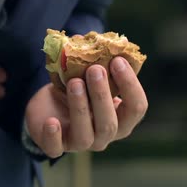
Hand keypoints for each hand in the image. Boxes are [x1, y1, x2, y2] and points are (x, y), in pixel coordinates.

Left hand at [25, 57, 147, 157]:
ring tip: (74, 82)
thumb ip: (96, 62)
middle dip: (102, 95)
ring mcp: (81, 144)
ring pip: (85, 135)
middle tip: (95, 69)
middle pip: (110, 124)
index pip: (136, 108)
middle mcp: (104, 135)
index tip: (118, 60)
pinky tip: (52, 121)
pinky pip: (55, 148)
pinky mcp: (55, 146)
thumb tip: (93, 38)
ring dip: (80, 107)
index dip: (130, 85)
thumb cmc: (77, 90)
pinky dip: (54, 136)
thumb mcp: (88, 76)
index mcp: (121, 118)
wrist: (49, 106)